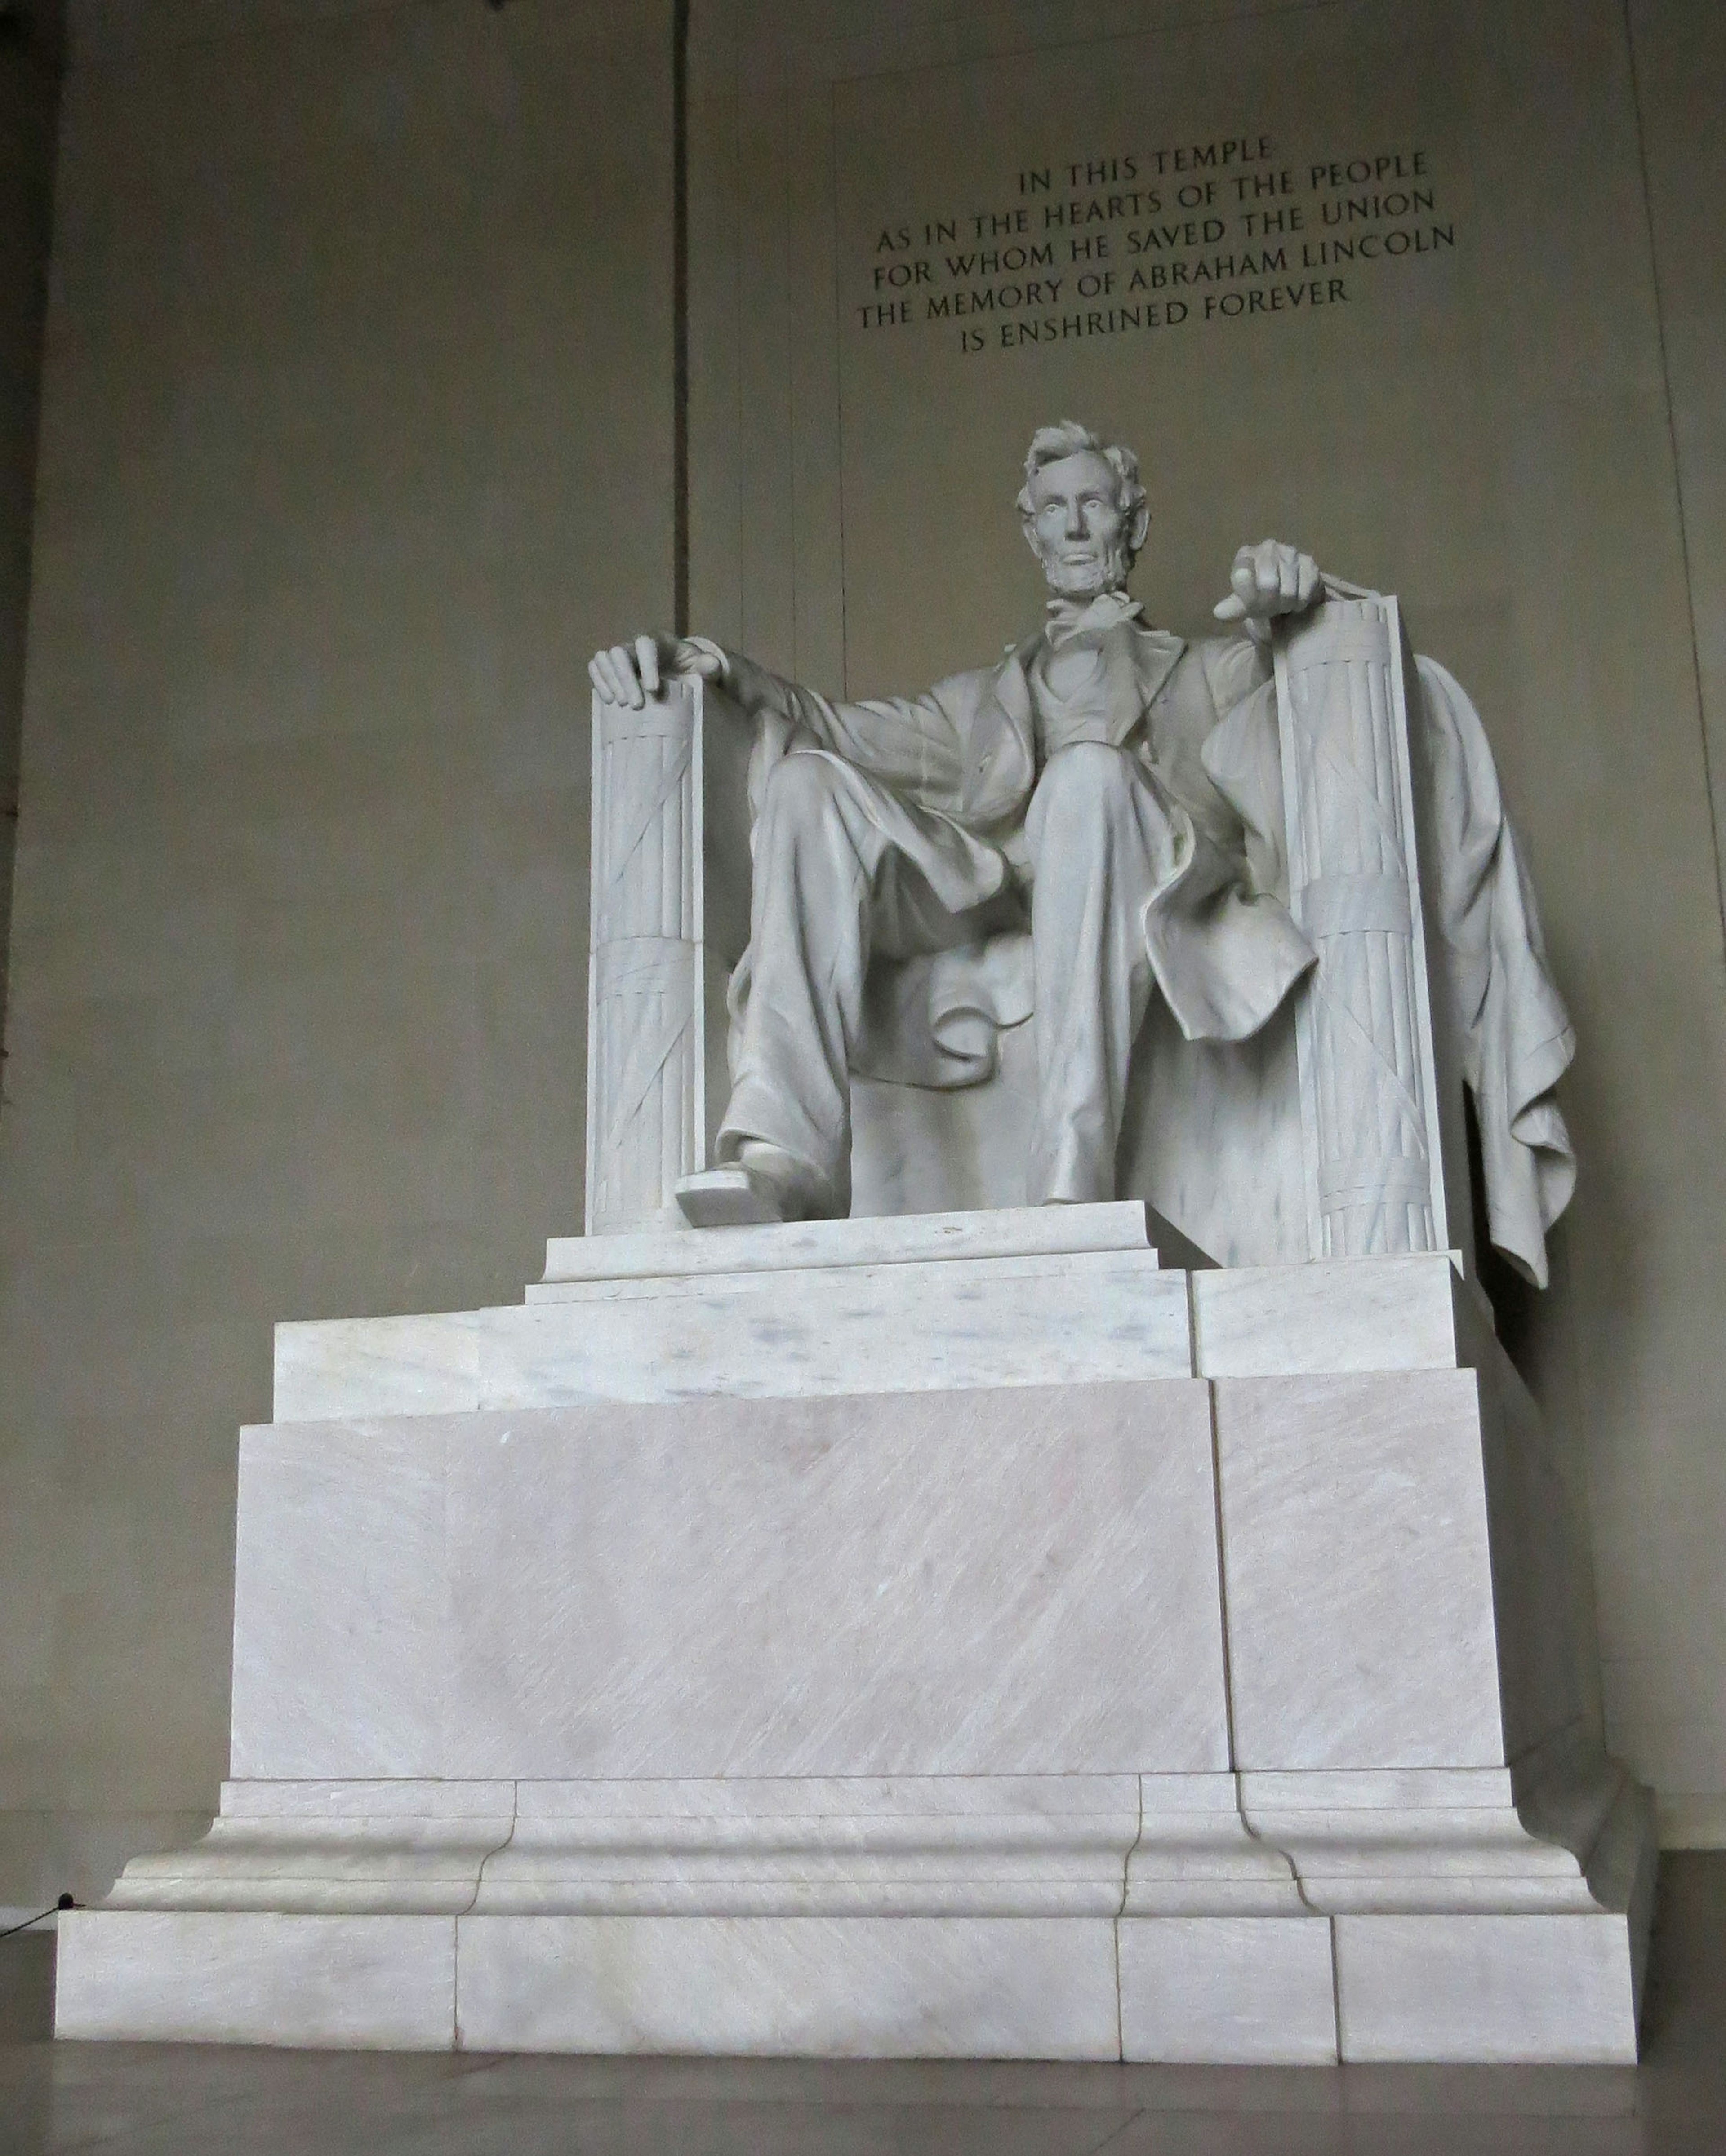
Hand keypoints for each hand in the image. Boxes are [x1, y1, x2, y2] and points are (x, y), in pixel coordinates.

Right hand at [587, 633, 725, 708]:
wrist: (681, 672)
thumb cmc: (693, 669)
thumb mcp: (706, 668)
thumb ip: (710, 666)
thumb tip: (710, 664)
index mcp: (659, 641)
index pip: (645, 644)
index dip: (647, 665)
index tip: (653, 690)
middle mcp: (636, 644)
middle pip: (620, 652)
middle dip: (626, 679)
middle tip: (636, 705)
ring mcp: (622, 655)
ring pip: (605, 658)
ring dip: (610, 681)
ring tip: (622, 704)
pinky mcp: (612, 667)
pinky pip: (596, 668)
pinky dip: (599, 682)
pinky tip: (608, 701)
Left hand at [1212, 541, 1321, 641]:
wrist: (1286, 594)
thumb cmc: (1260, 596)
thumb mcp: (1242, 605)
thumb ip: (1232, 609)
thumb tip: (1219, 613)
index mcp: (1245, 555)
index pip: (1242, 576)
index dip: (1249, 598)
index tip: (1253, 606)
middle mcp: (1267, 548)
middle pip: (1268, 585)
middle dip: (1269, 604)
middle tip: (1271, 608)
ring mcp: (1290, 552)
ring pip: (1288, 592)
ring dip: (1286, 605)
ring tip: (1283, 604)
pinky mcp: (1309, 562)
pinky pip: (1305, 592)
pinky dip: (1300, 603)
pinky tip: (1297, 599)